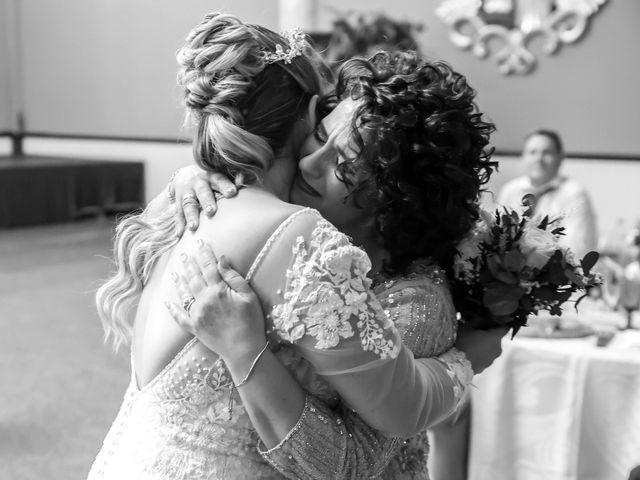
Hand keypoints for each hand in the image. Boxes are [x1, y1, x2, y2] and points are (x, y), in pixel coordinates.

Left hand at [165, 239, 265, 362]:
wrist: (244, 350)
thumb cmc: (251, 322)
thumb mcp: (248, 296)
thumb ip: (233, 277)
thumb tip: (221, 260)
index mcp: (218, 291)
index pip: (209, 267)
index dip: (204, 254)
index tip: (201, 244)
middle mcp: (203, 300)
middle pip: (194, 278)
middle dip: (189, 265)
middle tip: (184, 255)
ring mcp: (196, 314)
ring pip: (184, 294)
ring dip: (180, 281)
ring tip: (176, 272)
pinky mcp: (193, 327)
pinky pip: (179, 316)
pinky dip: (172, 308)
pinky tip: (167, 301)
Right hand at [168, 166, 237, 234]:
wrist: (185, 176)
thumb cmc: (211, 181)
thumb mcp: (221, 177)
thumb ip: (233, 179)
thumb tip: (243, 179)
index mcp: (212, 177)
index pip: (220, 180)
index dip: (225, 186)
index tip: (232, 192)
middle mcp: (198, 183)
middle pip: (203, 192)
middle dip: (206, 202)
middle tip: (211, 211)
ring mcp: (187, 193)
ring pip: (188, 203)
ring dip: (191, 215)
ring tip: (193, 227)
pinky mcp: (177, 202)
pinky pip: (177, 213)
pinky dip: (179, 224)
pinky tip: (179, 234)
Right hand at [454, 325, 508, 374]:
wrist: (454, 364)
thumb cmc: (461, 341)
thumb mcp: (467, 326)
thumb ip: (478, 320)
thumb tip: (484, 319)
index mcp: (496, 337)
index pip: (505, 327)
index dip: (499, 322)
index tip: (490, 320)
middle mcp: (498, 349)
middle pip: (496, 338)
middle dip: (488, 333)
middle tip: (475, 330)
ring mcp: (492, 360)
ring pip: (490, 348)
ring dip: (484, 344)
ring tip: (470, 342)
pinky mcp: (485, 367)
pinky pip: (484, 357)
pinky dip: (480, 353)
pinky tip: (468, 351)